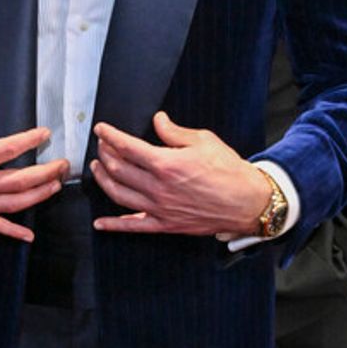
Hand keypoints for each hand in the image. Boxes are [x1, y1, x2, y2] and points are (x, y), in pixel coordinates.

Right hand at [0, 98, 69, 242]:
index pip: (10, 148)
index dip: (31, 139)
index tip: (44, 133)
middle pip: (22, 180)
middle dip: (47, 172)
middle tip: (63, 163)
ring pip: (15, 203)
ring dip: (39, 195)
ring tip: (55, 186)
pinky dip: (13, 233)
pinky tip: (29, 236)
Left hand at [91, 111, 272, 235]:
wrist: (248, 202)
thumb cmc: (229, 171)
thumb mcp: (204, 141)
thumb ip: (174, 132)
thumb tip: (157, 121)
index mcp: (166, 164)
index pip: (127, 147)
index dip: (110, 135)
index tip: (101, 129)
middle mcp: (158, 187)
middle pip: (118, 169)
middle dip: (105, 153)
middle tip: (102, 145)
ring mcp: (159, 209)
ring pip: (119, 195)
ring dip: (103, 180)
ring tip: (98, 169)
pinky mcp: (165, 225)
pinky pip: (133, 226)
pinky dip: (114, 226)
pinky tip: (100, 223)